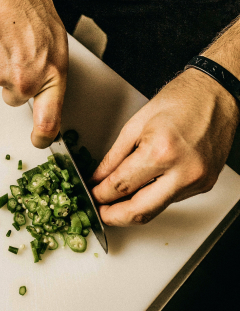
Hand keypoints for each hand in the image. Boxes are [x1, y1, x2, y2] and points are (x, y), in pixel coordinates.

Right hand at [0, 0, 67, 148]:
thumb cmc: (32, 8)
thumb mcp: (56, 45)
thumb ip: (50, 75)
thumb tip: (44, 95)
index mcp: (52, 76)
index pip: (48, 121)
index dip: (43, 136)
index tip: (40, 140)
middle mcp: (27, 81)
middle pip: (16, 99)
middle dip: (16, 83)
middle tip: (19, 55)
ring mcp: (1, 75)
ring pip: (0, 82)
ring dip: (2, 66)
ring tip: (8, 39)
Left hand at [91, 69, 239, 225]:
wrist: (216, 94)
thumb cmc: (181, 99)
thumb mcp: (136, 124)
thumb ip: (114, 156)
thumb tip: (99, 178)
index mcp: (161, 151)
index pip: (121, 186)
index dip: (101, 195)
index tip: (93, 195)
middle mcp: (183, 171)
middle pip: (140, 211)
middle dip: (115, 216)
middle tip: (101, 212)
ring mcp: (197, 181)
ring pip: (156, 210)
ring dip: (133, 209)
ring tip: (117, 202)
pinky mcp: (204, 184)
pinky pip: (171, 199)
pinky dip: (153, 197)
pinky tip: (143, 189)